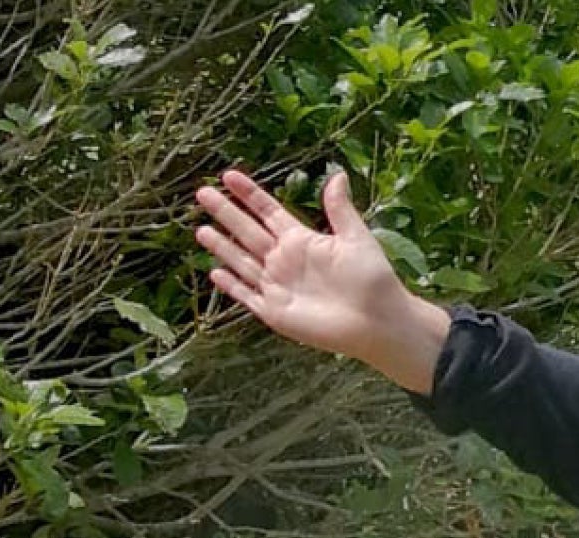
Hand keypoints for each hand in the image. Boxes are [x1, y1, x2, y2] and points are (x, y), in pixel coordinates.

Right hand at [194, 168, 446, 392]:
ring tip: (200, 229)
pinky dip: (232, 285)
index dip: (249, 194)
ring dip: (222, 247)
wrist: (378, 321)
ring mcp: (279, 286)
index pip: (268, 212)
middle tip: (202, 191)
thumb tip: (337, 175)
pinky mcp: (276, 311)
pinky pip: (247, 295)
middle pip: (248, 232)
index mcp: (302, 241)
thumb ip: (340, 209)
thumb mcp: (356, 238)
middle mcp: (286, 261)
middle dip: (225, 213)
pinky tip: (215, 273)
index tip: (228, 175)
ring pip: (242, 261)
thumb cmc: (374, 280)